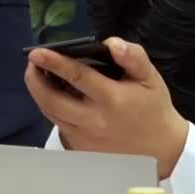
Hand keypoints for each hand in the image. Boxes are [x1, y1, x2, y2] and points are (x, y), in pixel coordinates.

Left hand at [25, 38, 188, 180]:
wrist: (162, 149)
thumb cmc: (154, 109)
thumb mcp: (150, 78)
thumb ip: (133, 57)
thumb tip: (111, 44)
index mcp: (111, 99)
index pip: (76, 76)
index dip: (54, 62)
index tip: (37, 52)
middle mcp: (93, 121)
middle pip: (51, 100)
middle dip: (35, 79)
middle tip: (32, 63)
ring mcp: (85, 138)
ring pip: (51, 114)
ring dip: (39, 94)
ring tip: (39, 76)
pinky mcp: (82, 149)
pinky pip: (59, 127)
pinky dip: (52, 110)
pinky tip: (56, 98)